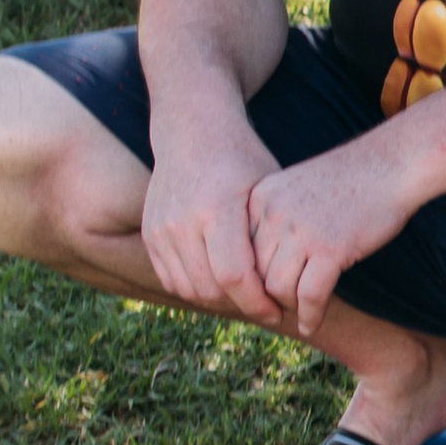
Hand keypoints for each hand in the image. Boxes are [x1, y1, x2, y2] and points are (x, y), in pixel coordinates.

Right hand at [142, 120, 283, 326]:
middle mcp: (183, 220)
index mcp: (218, 208)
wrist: (193, 132)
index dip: (258, 303)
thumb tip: (294, 288)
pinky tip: (222, 285)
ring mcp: (161, 228)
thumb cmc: (243, 161)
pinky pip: (172, 279)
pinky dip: (197, 290)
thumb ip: (273, 238)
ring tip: (246, 298)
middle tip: (267, 310)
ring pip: (190, 289)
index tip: (278, 312)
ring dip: (220, 302)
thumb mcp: (268, 191)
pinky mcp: (151, 234)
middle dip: (242, 307)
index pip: (235, 276)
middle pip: (211, 288)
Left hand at [246, 129, 420, 336]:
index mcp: (259, 198)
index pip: (239, 252)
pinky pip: (309, 296)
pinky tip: (313, 324)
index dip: (248, 279)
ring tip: (299, 314)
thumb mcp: (296, 188)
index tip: (258, 296)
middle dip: (265, 298)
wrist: (392, 165)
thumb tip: (262, 263)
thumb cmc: (350, 179)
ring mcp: (300, 232)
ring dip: (289, 308)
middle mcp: (272, 214)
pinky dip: (310, 316)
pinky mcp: (330, 249)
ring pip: (277, 289)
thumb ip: (274, 218)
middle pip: (254, 273)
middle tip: (277, 312)